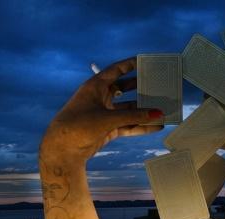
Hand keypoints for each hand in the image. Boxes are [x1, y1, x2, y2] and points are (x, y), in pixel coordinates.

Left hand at [39, 57, 163, 164]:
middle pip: (124, 89)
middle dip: (140, 88)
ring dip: (144, 111)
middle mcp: (100, 98)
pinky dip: (142, 126)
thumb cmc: (79, 126)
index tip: (145, 61)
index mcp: (95, 87)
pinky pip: (129, 125)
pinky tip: (156, 126)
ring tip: (161, 109)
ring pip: (129, 110)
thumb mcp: (108, 118)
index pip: (115, 70)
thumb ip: (135, 116)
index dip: (129, 65)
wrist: (62, 150)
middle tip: (157, 84)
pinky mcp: (108, 129)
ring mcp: (105, 114)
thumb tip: (158, 114)